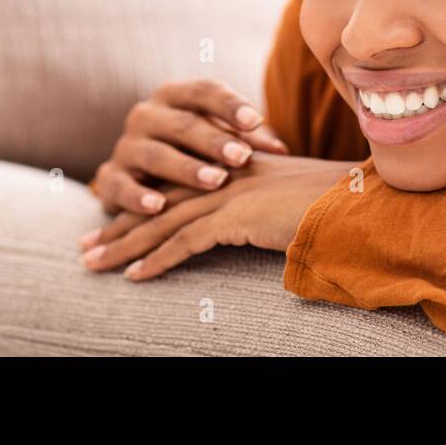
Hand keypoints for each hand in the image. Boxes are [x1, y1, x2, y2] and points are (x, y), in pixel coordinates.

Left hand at [77, 153, 363, 279]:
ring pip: (162, 221)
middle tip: (86, 244)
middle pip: (160, 201)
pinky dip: (156, 260)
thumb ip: (269, 210)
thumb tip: (260, 229)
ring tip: (91, 264)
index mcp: (238, 167)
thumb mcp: (294, 203)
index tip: (114, 220)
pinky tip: (133, 277)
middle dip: (119, 224)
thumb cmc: (337, 205)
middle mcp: (227, 175)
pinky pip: (185, 241)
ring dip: (123, 245)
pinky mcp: (236, 216)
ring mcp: (230, 194)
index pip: (179, 186)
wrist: (360, 203)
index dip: (145, 205)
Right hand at [89, 79, 290, 217]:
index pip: (204, 91)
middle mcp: (147, 115)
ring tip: (215, 182)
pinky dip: (138, 197)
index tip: (255, 120)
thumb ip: (247, 143)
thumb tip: (283, 153)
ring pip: (156, 154)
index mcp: (175, 96)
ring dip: (186, 169)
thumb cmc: (193, 152)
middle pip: (183, 124)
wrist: (138, 175)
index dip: (229, 105)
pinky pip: (121, 186)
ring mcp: (126, 146)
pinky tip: (158, 207)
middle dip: (215, 141)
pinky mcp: (110, 178)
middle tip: (243, 157)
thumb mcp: (218, 140)